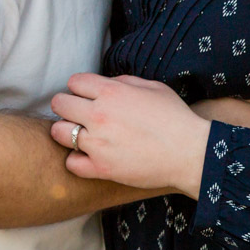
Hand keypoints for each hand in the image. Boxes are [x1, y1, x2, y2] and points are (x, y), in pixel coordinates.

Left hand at [49, 74, 208, 197]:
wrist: (191, 153)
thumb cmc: (175, 118)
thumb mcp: (152, 87)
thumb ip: (123, 82)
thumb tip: (106, 83)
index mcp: (111, 92)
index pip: (74, 82)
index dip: (80, 88)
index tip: (87, 96)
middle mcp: (99, 115)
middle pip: (59, 104)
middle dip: (67, 106)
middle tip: (78, 114)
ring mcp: (97, 143)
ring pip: (58, 132)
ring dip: (66, 131)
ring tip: (81, 135)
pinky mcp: (102, 168)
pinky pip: (71, 163)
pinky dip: (76, 160)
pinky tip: (88, 157)